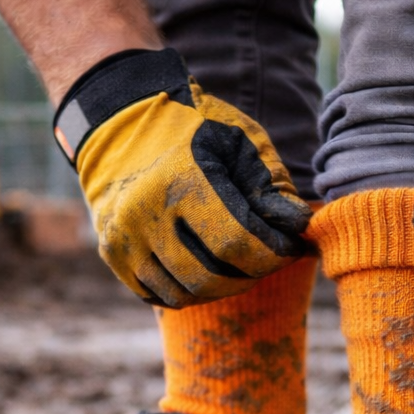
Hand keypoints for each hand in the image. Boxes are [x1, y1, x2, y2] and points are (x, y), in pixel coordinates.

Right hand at [55, 49, 310, 306]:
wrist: (119, 118)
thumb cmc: (193, 126)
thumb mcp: (240, 140)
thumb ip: (271, 185)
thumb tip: (300, 228)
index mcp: (181, 180)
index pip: (236, 242)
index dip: (272, 254)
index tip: (289, 248)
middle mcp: (145, 213)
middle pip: (212, 276)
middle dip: (251, 274)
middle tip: (266, 258)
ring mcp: (124, 238)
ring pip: (186, 293)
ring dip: (223, 286)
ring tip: (237, 262)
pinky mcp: (113, 254)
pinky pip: (161, 295)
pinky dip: (190, 290)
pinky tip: (204, 266)